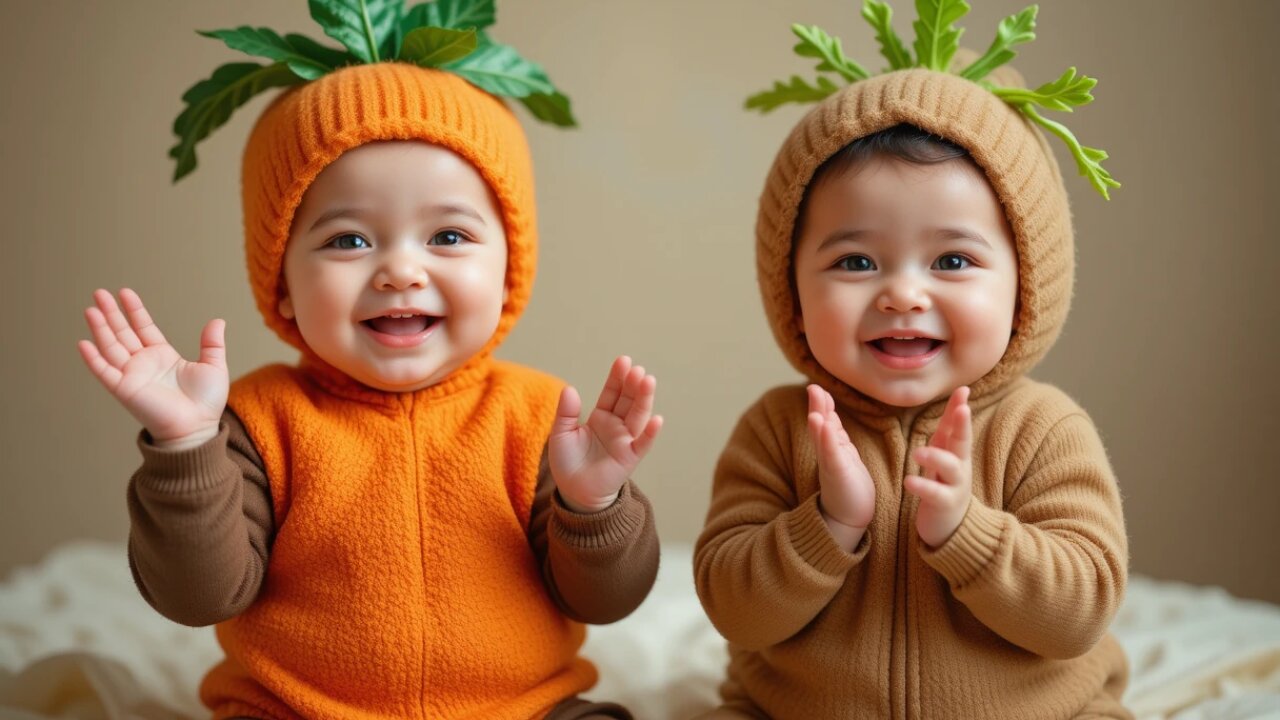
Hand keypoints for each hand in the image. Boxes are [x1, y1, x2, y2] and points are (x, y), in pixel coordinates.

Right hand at [77, 288, 227, 448]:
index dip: (134, 310)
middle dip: (111, 313)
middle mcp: (144, 363)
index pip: (144, 327)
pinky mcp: (124, 389)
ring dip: (100, 328)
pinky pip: (104, 371)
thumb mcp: (213, 366)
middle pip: (123, 333)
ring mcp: (132, 375)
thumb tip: (218, 320)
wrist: (198, 426)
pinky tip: (83, 343)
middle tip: (99, 293)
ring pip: (111, 347)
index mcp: (163, 356)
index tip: (125, 292)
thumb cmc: (206, 402)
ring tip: (91, 309)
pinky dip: (93, 358)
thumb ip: (212, 343)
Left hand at [548, 356, 661, 512]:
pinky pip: (642, 444)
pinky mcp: (630, 457)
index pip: (612, 392)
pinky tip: (657, 420)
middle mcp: (616, 425)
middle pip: (628, 400)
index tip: (623, 361)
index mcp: (600, 416)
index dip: (617, 377)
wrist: (574, 492)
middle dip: (633, 384)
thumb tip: (570, 389)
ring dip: (644, 400)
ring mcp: (625, 440)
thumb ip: (566, 413)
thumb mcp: (561, 434)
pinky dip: (650, 433)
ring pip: (637, 416)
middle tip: (637, 369)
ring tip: (648, 381)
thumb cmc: (567, 462)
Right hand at [807, 384, 874, 545]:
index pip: (826, 420)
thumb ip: (833, 436)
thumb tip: (827, 415)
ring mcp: (831, 463)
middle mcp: (828, 453)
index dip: (822, 404)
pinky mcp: (836, 474)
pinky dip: (826, 440)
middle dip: (817, 407)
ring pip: (823, 439)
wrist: (848, 517)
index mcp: (832, 446)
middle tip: (812, 388)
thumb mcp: (842, 455)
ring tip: (815, 408)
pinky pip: (831, 455)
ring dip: (818, 422)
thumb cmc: (849, 486)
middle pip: (820, 425)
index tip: (816, 387)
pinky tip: (823, 426)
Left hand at [904, 386, 972, 547]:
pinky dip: (923, 486)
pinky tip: (909, 481)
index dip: (958, 407)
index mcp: (955, 451)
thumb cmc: (945, 483)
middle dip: (962, 425)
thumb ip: (948, 429)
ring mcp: (955, 484)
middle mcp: (959, 465)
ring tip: (918, 452)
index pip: (956, 425)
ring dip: (936, 457)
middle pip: (962, 441)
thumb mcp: (946, 454)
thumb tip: (957, 397)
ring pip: (951, 467)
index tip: (963, 389)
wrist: (953, 526)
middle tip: (962, 409)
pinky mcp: (946, 504)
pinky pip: (936, 494)